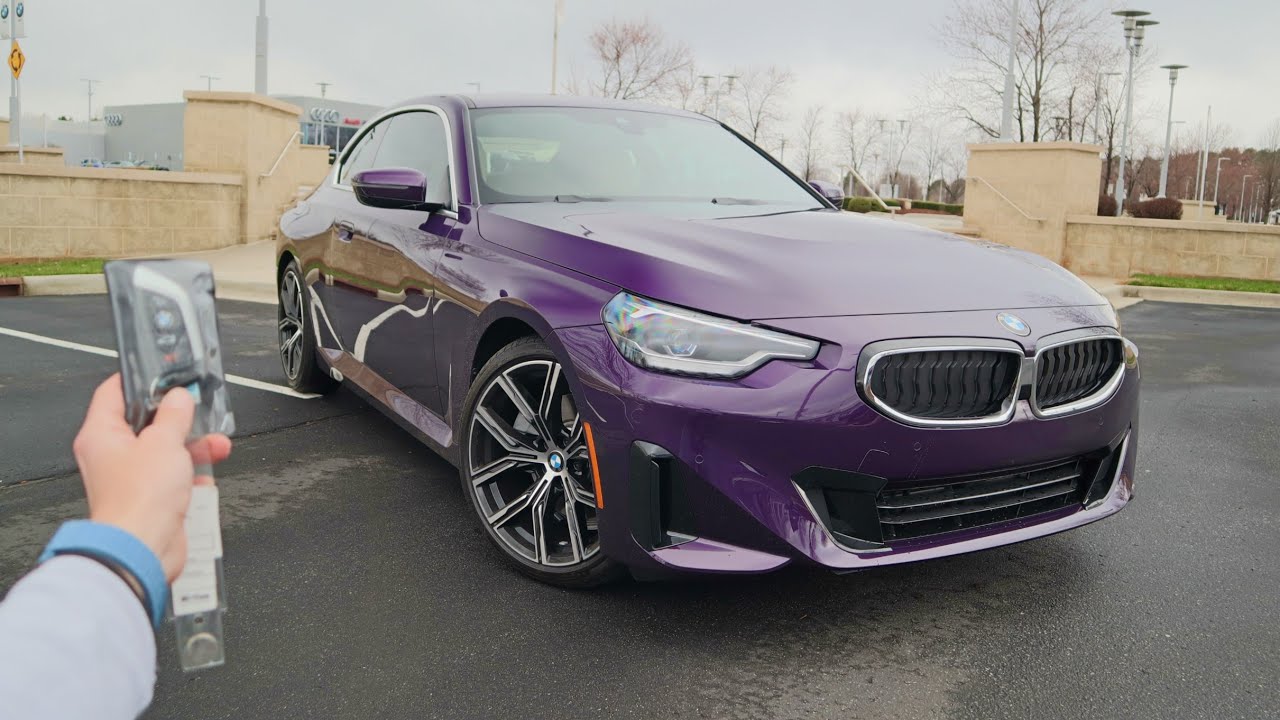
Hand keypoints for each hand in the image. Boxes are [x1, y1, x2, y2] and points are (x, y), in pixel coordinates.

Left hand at [73, 374, 232, 581]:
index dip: (139, 379)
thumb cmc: (138, 500)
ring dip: (194, 446)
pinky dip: (193, 474)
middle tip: (198, 409)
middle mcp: (112, 456)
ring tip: (215, 444)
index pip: (113, 392)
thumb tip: (179, 398)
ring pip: (165, 450)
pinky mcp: (151, 499)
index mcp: (101, 435)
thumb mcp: (163, 442)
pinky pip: (175, 477)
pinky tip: (207, 474)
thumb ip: (174, 415)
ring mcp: (132, 479)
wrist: (144, 548)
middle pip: (146, 422)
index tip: (162, 372)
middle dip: (179, 418)